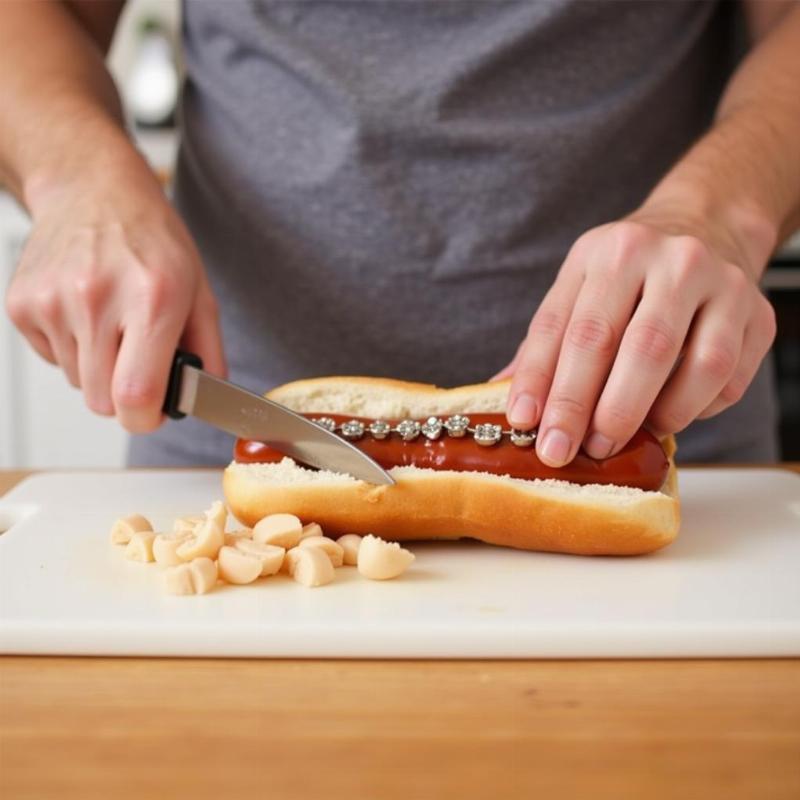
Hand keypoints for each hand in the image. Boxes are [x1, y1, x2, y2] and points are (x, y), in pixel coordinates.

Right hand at [5, 161, 225, 432]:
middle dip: (124, 396)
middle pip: (102, 400)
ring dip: (98, 369)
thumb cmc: (153, 242)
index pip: (136, 394)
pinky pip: (53, 359)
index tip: (152, 413)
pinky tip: (85, 313)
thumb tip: (203, 401)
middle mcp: (97, 298)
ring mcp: (52, 300)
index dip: (145, 418)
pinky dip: (72, 350)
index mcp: (152, 298)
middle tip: (138, 363)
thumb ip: (208, 351)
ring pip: (77, 383)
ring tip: (112, 324)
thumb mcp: (199, 291)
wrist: (93, 191)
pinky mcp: (21, 303)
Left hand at [493, 214, 776, 466]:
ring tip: (615, 441)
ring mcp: (719, 283)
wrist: (706, 227)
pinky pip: (725, 378)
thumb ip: (545, 344)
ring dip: (646, 416)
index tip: (524, 424)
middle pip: (623, 345)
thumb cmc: (629, 274)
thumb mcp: (579, 288)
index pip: (566, 325)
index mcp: (606, 253)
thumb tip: (505, 402)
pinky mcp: (757, 314)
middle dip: (588, 409)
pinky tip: (667, 417)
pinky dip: (693, 410)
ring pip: (686, 364)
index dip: (541, 381)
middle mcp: (665, 259)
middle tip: (566, 450)